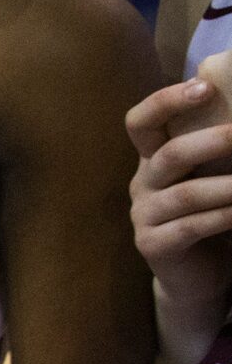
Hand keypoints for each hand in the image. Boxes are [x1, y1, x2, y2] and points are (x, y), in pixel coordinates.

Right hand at [124, 71, 231, 326]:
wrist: (196, 277)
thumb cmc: (210, 216)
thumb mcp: (208, 177)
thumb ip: (215, 151)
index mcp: (152, 160)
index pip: (141, 122)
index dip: (166, 101)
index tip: (204, 86)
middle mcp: (143, 184)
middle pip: (168, 154)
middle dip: (212, 141)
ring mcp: (144, 216)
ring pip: (186, 194)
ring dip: (228, 187)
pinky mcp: (153, 246)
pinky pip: (190, 227)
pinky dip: (222, 217)